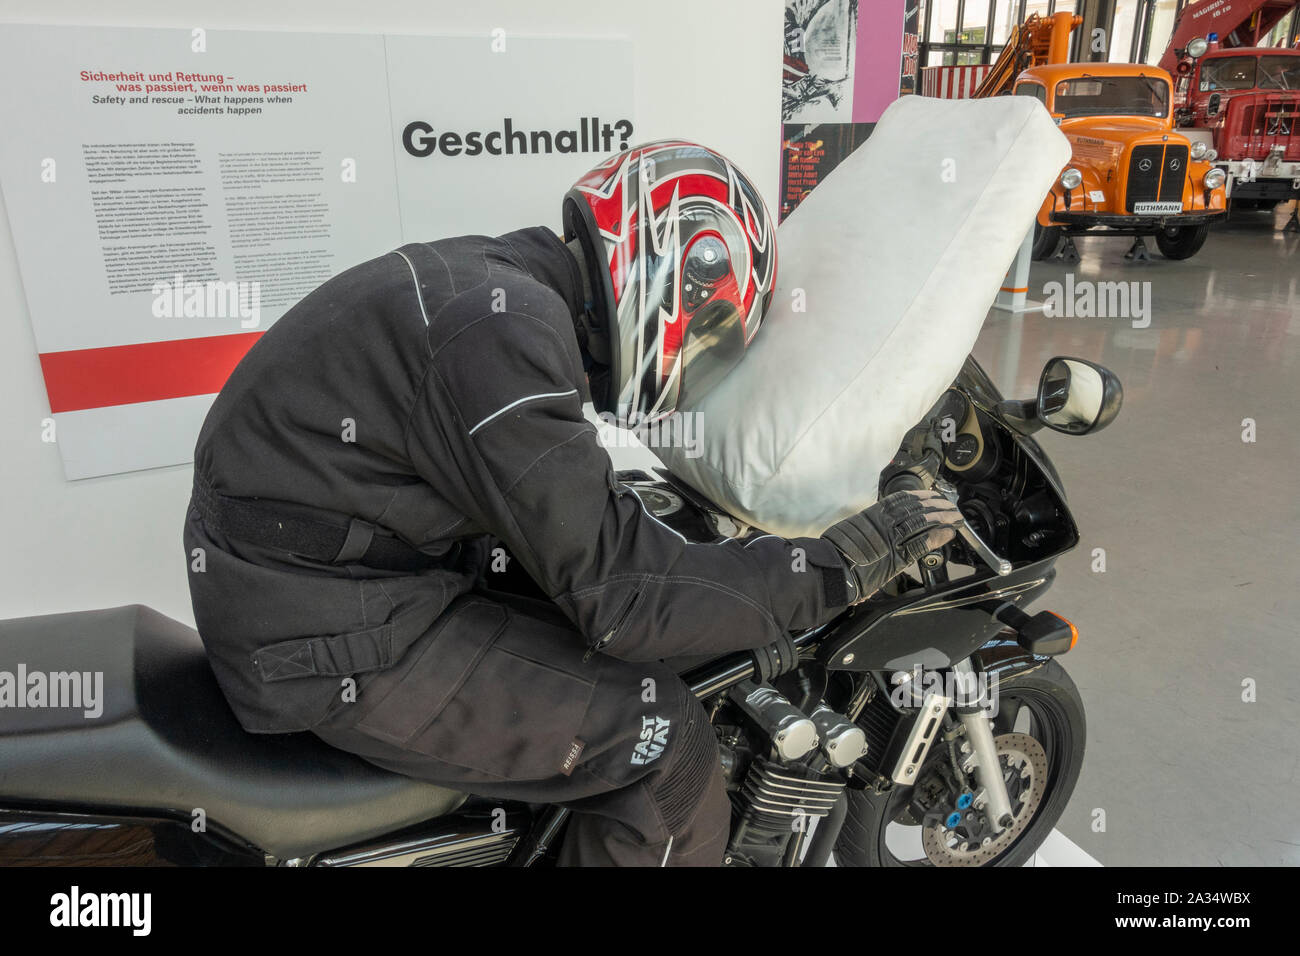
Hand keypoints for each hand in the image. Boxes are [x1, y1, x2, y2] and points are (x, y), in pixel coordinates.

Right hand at [823, 490, 963, 602]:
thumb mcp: (848, 532)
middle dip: (936, 505)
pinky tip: (948, 533)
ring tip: (954, 516)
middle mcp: (884, 522)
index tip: (931, 495)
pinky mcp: (897, 556)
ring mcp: (891, 538)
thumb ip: (863, 529)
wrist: (832, 570)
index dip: (920, 495)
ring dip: (942, 517)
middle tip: (949, 505)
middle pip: (916, 507)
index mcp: (872, 514)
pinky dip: (938, 536)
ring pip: (923, 521)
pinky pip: (922, 542)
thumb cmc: (835, 555)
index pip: (902, 499)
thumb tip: (869, 531)